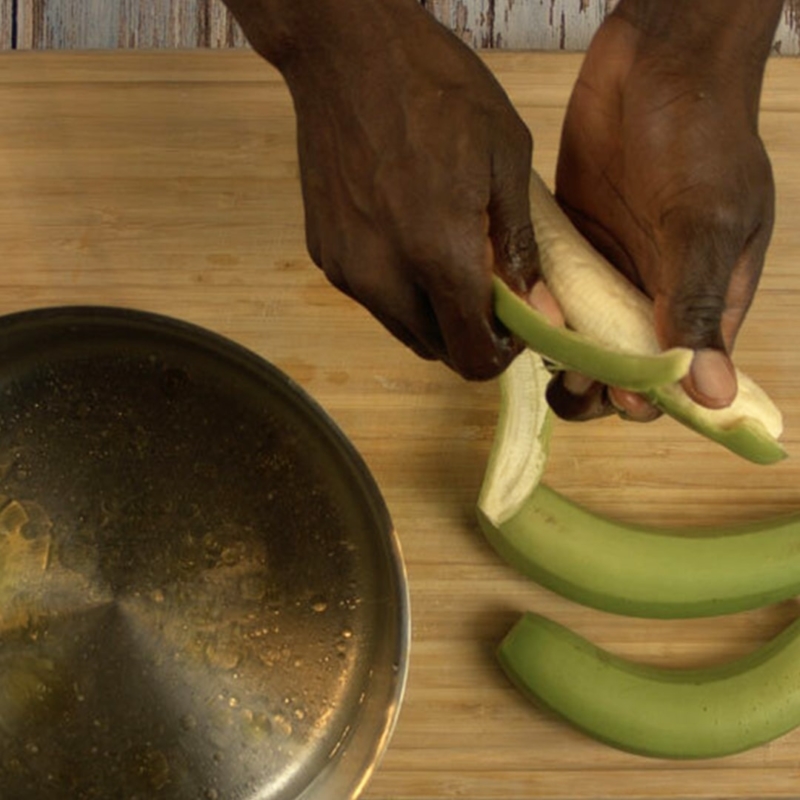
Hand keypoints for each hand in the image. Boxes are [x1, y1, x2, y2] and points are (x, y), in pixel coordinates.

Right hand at [227, 0, 537, 379]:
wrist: (345, 52)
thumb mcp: (505, 156)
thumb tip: (537, 307)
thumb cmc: (436, 89)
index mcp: (438, 254)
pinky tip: (408, 237)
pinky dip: (400, 289)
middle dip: (469, 334)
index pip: (472, 355)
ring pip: (403, 329)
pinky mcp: (325, 255)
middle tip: (488, 290)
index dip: (501, 354)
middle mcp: (385, 277)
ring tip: (449, 260)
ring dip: (435, 315)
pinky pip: (373, 298)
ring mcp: (347, 269)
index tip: (515, 326)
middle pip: (437, 351)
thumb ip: (521, 246)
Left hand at [548, 1, 778, 420]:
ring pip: (578, 337)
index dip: (645, 398)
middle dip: (592, 385)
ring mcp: (610, 272)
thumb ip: (697, 308)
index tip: (616, 397)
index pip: (673, 377)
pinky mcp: (572, 247)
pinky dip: (535, 309)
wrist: (657, 63)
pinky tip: (515, 313)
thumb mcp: (703, 225)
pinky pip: (550, 294)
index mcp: (702, 303)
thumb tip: (711, 394)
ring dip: (557, 353)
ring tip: (538, 348)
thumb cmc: (700, 137)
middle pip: (618, 367)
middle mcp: (653, 296)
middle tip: (565, 380)